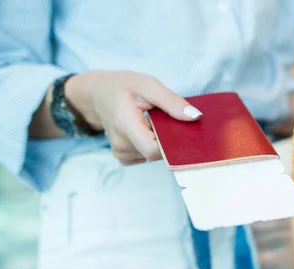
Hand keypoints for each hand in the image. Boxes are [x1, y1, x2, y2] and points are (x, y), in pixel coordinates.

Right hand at [65, 71, 201, 164]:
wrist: (99, 94)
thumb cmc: (123, 87)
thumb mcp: (148, 85)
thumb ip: (172, 102)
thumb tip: (195, 116)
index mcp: (124, 124)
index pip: (154, 150)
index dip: (172, 144)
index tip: (182, 130)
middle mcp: (120, 145)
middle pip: (157, 154)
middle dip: (169, 140)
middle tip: (169, 120)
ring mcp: (121, 154)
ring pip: (154, 156)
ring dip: (160, 141)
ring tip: (155, 122)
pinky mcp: (124, 158)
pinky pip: (147, 156)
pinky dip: (152, 145)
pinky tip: (148, 131)